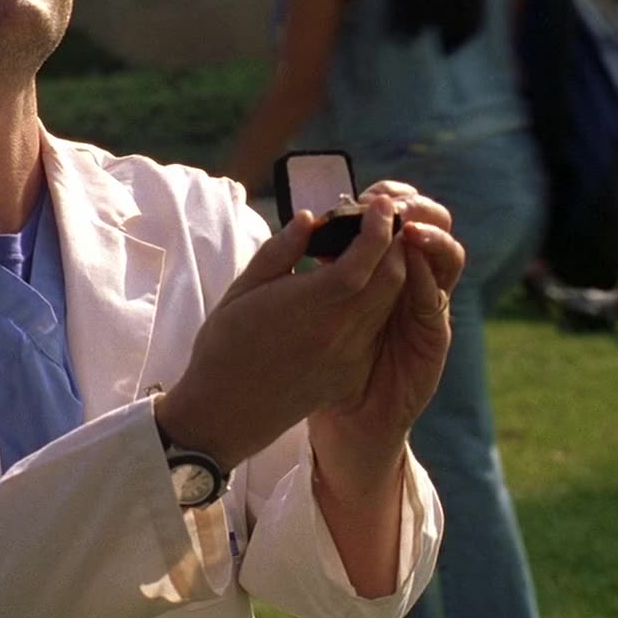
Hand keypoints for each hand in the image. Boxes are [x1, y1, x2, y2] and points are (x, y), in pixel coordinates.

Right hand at [158, 197, 410, 468]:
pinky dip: (377, 304)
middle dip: (394, 244)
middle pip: (391, 279)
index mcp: (311, 304)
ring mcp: (349, 356)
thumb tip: (310, 219)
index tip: (378, 203)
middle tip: (383, 220)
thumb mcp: (243, 290)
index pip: (365, 257)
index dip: (378, 227)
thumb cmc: (224, 346)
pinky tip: (358, 292)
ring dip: (390, 273)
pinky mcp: (349, 374)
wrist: (224, 414)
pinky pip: (375, 330)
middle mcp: (339, 330)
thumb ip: (281, 251)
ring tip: (374, 250)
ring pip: (388, 305)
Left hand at [308, 183, 465, 497]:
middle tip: (387, 198)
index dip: (385, 202)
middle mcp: (409, 288)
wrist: (344, 426)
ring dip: (428, 234)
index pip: (394, 224)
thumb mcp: (299, 311)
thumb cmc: (314, 367)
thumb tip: (308, 220)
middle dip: (412, 208)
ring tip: (406, 221)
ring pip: (443, 257)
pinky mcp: (432, 339)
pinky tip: (413, 251)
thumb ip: (302, 266)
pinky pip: (435, 300)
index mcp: (378, 276)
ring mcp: (425, 312)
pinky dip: (429, 272)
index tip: (362, 190)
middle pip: (427, 231)